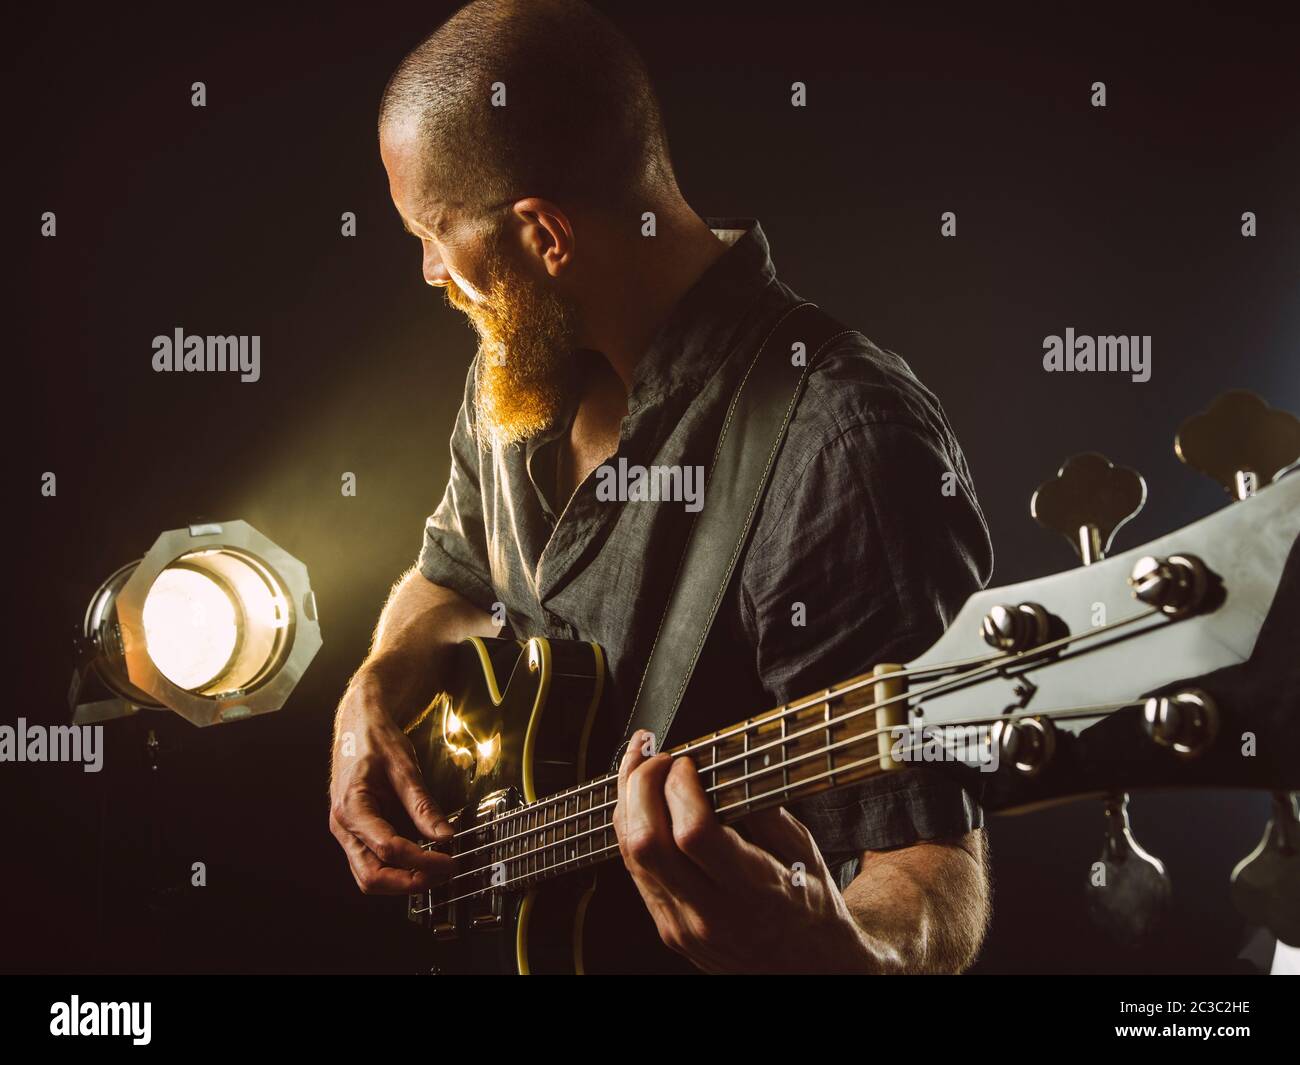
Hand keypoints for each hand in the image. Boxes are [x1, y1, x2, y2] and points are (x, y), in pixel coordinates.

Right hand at [328, 669, 456, 894]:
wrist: (357, 724)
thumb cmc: (375, 740)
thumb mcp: (404, 767)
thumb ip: (423, 805)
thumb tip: (445, 835)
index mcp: (352, 807)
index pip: (388, 849)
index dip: (421, 861)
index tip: (448, 862)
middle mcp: (343, 826)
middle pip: (371, 876)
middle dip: (409, 883)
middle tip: (442, 875)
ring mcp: (346, 832)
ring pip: (367, 876)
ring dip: (401, 882)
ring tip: (434, 872)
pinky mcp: (355, 832)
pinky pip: (370, 862)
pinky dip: (394, 870)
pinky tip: (418, 863)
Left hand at [612, 730, 876, 972]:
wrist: (810, 972)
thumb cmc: (813, 909)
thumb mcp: (804, 851)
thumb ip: (765, 807)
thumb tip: (729, 761)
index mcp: (754, 892)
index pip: (694, 834)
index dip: (680, 788)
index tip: (689, 762)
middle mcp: (711, 915)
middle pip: (649, 843)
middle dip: (642, 786)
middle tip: (656, 756)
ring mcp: (683, 927)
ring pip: (632, 857)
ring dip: (628, 803)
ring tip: (637, 766)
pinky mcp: (668, 930)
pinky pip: (636, 873)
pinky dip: (632, 831)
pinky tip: (640, 805)